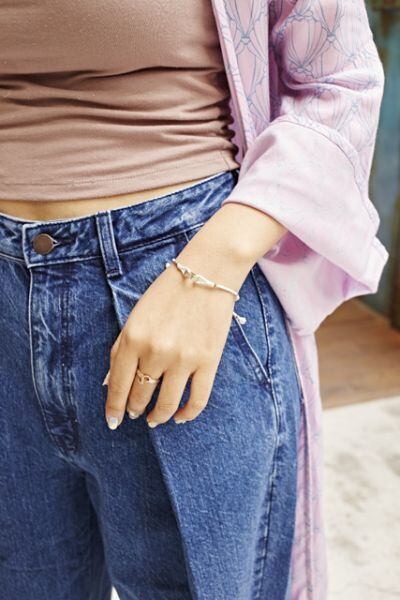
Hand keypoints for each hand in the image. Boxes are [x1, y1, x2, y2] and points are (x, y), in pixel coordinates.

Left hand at [104, 255, 240, 428]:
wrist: (207, 273)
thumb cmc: (167, 293)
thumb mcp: (136, 316)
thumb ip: (122, 349)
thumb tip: (111, 384)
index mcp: (133, 338)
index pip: (118, 385)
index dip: (114, 408)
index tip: (113, 421)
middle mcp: (156, 351)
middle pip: (141, 395)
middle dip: (135, 409)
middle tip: (136, 413)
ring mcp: (183, 359)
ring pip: (166, 404)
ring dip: (158, 416)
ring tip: (154, 418)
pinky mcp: (209, 362)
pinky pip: (197, 400)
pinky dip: (187, 414)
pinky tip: (180, 417)